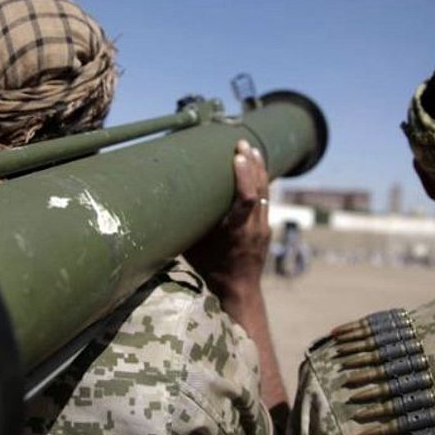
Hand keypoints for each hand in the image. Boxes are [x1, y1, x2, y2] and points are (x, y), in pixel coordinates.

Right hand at [185, 139, 271, 301]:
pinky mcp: (266, 228)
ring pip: (267, 191)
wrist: (238, 291)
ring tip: (251, 149)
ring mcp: (263, 228)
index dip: (245, 175)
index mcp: (236, 232)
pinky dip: (260, 182)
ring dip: (259, 169)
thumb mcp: (194, 247)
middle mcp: (254, 228)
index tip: (237, 156)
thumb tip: (167, 201)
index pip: (248, 199)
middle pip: (261, 189)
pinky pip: (266, 199)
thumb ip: (190, 224)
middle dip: (252, 163)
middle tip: (242, 143)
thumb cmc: (210, 269)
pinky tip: (255, 169)